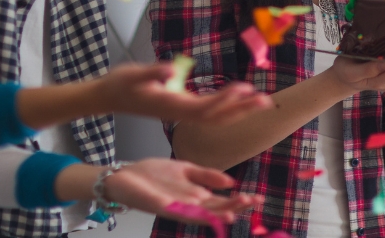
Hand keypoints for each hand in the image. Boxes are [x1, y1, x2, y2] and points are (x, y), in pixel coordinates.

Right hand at [94, 63, 272, 124]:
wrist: (108, 96)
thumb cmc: (121, 83)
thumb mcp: (135, 75)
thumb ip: (154, 72)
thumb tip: (172, 70)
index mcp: (172, 106)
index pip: (204, 108)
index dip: (225, 100)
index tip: (244, 88)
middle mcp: (180, 113)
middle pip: (216, 117)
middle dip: (241, 109)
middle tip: (267, 101)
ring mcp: (181, 112)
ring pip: (215, 116)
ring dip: (239, 109)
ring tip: (261, 101)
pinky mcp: (180, 107)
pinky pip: (209, 112)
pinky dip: (227, 106)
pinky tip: (238, 99)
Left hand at [99, 158, 255, 223]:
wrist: (125, 176)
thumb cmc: (152, 174)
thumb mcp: (184, 169)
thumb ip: (206, 175)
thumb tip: (230, 182)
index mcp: (195, 195)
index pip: (223, 200)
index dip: (240, 200)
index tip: (259, 197)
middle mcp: (189, 205)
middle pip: (218, 209)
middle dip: (237, 206)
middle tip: (256, 202)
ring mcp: (177, 207)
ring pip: (204, 214)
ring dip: (221, 213)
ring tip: (237, 211)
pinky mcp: (163, 207)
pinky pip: (182, 212)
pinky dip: (196, 214)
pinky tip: (207, 212)